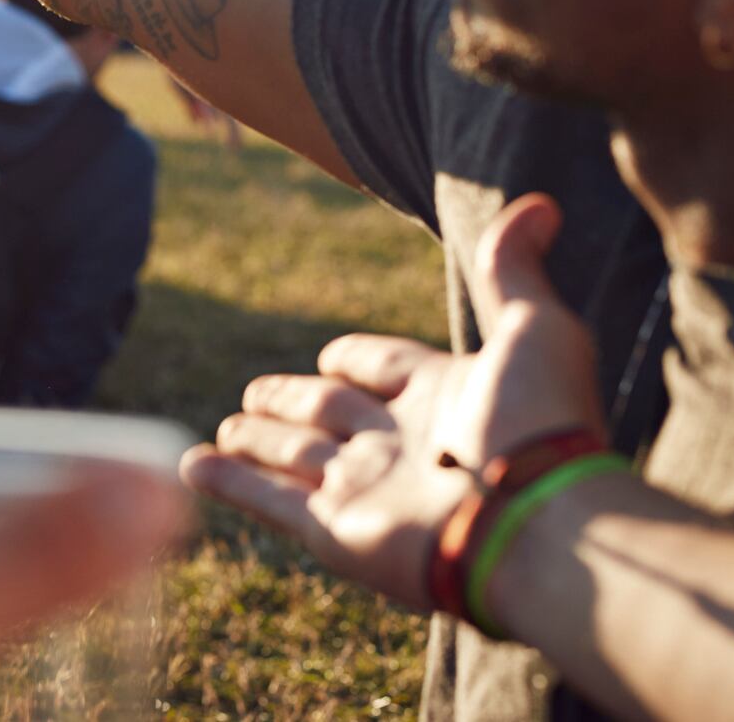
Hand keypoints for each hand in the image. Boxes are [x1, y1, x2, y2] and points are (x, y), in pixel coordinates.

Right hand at [179, 195, 600, 610]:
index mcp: (445, 394)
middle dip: (293, 400)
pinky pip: (269, 500)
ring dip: (258, 440)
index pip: (384, 366)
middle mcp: (402, 442)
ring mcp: (365, 488)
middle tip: (255, 390)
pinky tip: (193, 466)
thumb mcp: (532, 328)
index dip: (357, 359)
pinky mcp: (335, 531)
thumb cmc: (539, 426)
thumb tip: (539, 203)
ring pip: (295, 455)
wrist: (536, 527)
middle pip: (330, 411)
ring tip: (227, 428)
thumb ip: (511, 268)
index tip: (331, 356)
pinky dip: (228, 483)